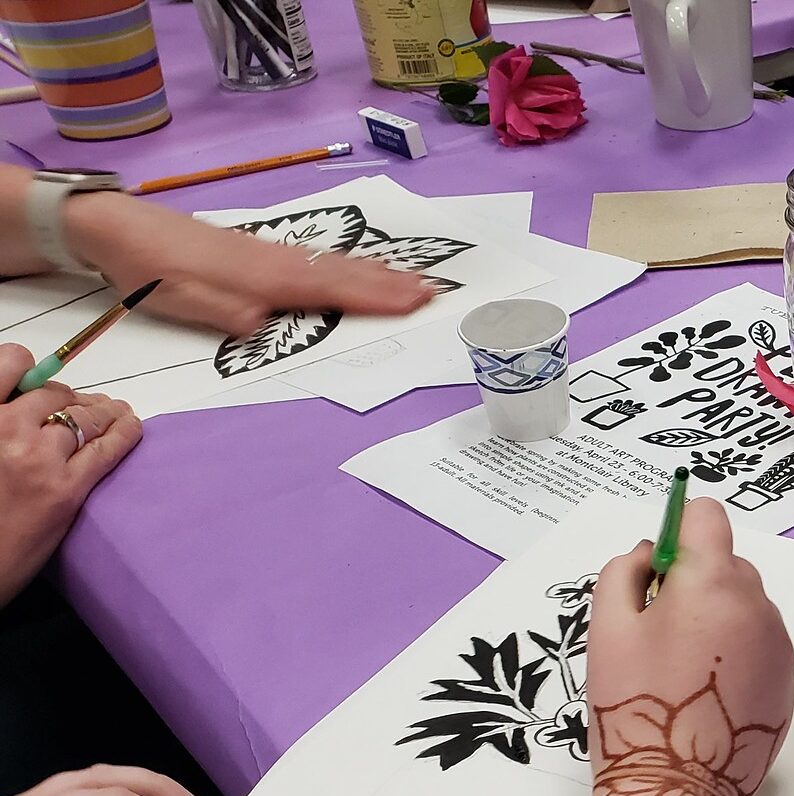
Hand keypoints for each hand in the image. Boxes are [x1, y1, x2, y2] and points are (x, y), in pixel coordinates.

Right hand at [0, 344, 141, 606]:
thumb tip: (22, 403)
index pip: (11, 362)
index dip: (31, 369)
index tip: (38, 381)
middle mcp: (4, 427)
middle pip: (56, 393)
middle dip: (71, 399)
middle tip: (80, 408)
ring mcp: (37, 457)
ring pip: (87, 415)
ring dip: (104, 411)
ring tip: (113, 413)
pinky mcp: (66, 489)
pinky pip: (107, 447)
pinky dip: (125, 432)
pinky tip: (131, 427)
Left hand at [67, 191, 433, 336]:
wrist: (117, 228)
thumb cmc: (154, 272)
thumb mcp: (191, 306)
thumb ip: (237, 317)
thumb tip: (270, 325)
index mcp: (268, 280)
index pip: (335, 291)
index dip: (379, 298)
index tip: (419, 300)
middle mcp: (277, 262)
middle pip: (345, 274)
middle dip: (391, 283)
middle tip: (433, 290)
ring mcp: (269, 254)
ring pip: (334, 264)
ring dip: (375, 273)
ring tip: (410, 277)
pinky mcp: (256, 251)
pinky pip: (316, 260)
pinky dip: (346, 265)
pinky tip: (352, 265)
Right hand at [583, 499, 793, 795]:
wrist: (677, 790)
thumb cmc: (634, 707)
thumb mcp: (606, 630)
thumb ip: (623, 573)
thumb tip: (648, 553)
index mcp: (712, 582)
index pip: (707, 516)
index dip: (678, 530)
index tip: (658, 564)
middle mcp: (757, 605)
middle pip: (727, 563)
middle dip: (693, 582)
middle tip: (657, 631)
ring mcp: (779, 645)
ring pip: (744, 606)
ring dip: (716, 618)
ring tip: (680, 670)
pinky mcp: (787, 681)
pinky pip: (759, 644)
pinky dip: (735, 653)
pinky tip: (704, 693)